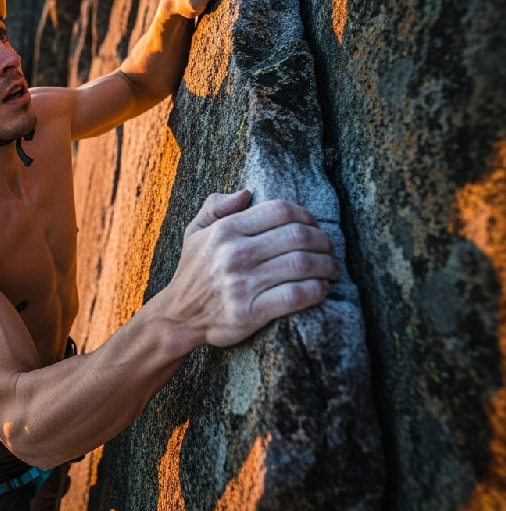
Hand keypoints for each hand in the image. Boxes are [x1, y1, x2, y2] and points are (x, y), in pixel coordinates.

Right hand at [168, 190, 339, 347]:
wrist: (178, 316)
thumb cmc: (193, 272)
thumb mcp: (194, 232)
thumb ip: (216, 206)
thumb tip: (247, 193)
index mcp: (225, 230)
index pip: (280, 211)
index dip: (306, 215)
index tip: (314, 226)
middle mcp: (234, 254)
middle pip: (297, 236)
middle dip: (323, 241)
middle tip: (330, 250)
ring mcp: (242, 284)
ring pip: (302, 264)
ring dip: (327, 266)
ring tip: (333, 269)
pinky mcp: (249, 313)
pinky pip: (295, 296)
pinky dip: (316, 290)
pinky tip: (321, 289)